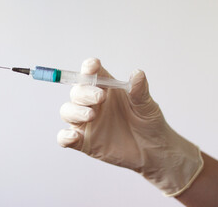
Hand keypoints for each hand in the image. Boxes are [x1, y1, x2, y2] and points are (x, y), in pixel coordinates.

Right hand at [58, 58, 202, 195]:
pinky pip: (65, 138)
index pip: (92, 73)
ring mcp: (86, 122)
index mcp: (106, 88)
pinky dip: (65, 136)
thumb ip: (140, 91)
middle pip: (77, 91)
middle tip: (101, 97)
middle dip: (85, 92)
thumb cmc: (149, 123)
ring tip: (91, 115)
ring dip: (75, 111)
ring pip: (67, 111)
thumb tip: (137, 73)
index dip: (89, 68)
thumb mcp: (147, 106)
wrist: (152, 151)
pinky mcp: (83, 142)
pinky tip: (74, 137)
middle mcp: (92, 103)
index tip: (93, 66)